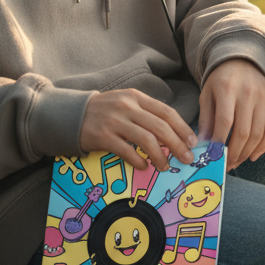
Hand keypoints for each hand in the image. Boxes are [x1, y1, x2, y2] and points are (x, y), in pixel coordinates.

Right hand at [80, 89, 196, 171]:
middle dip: (177, 145)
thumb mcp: (127, 104)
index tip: (192, 142)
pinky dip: (139, 161)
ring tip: (164, 166)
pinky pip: (127, 152)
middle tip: (186, 158)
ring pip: (146, 140)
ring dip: (160, 156)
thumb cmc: (105, 111)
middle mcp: (127, 107)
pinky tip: (143, 166)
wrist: (71, 114)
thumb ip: (147, 114)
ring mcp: (115, 121)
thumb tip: (173, 134)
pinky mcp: (103, 137)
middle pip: (160, 127)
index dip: (182, 128)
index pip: (166, 112)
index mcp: (136, 97)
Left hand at [199, 59, 264, 170]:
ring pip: (258, 134)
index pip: (225, 121)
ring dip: (247, 153)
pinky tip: (252, 156)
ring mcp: (263, 99)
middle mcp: (248, 93)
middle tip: (225, 165)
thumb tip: (203, 145)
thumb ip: (206, 119)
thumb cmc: (220, 80)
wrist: (243, 60)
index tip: (213, 156)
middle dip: (234, 153)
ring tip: (236, 162)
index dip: (219, 142)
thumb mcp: (207, 94)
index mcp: (227, 89)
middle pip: (243, 131)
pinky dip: (263, 146)